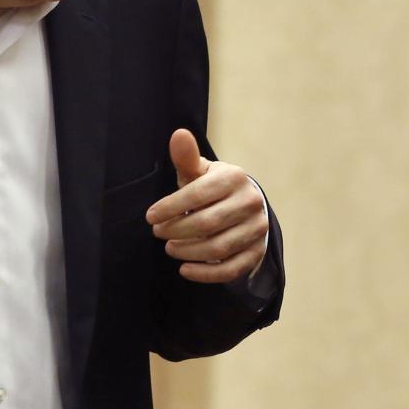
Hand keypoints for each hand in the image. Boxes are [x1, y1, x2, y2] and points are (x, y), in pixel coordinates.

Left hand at [146, 129, 268, 283]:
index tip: (150, 216)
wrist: (248, 206)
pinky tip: (185, 269)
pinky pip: (230, 269)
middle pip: (206, 224)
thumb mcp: (201, 172)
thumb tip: (178, 134)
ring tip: (170, 247)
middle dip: (176, 230)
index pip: (198, 195)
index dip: (171, 207)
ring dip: (187, 252)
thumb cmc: (215, 188)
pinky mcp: (257, 252)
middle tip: (158, 232)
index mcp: (234, 178)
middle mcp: (250, 203)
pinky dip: (205, 274)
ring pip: (217, 248)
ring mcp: (256, 229)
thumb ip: (187, 158)